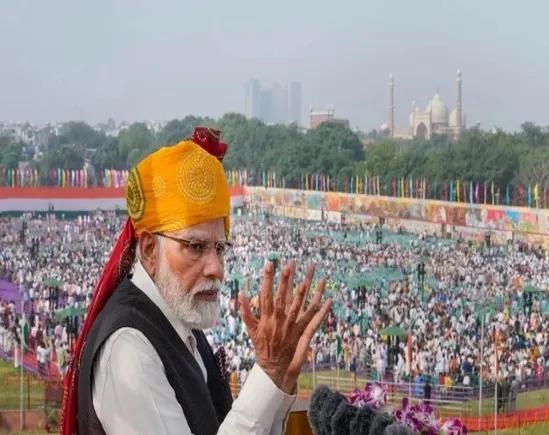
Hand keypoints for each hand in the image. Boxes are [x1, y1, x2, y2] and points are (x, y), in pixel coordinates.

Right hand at [239, 261, 330, 393]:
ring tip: (307, 280)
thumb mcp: (251, 330)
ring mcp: (291, 328)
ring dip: (303, 294)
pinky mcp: (302, 335)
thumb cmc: (262, 347)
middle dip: (286, 281)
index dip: (268, 279)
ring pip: (298, 308)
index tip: (270, 264)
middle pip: (283, 298)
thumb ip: (246, 312)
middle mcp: (279, 322)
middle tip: (289, 265)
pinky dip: (321, 312)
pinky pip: (313, 322)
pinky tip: (328, 300)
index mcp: (266, 319)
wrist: (273, 368)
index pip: (266, 295)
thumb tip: (240, 295)